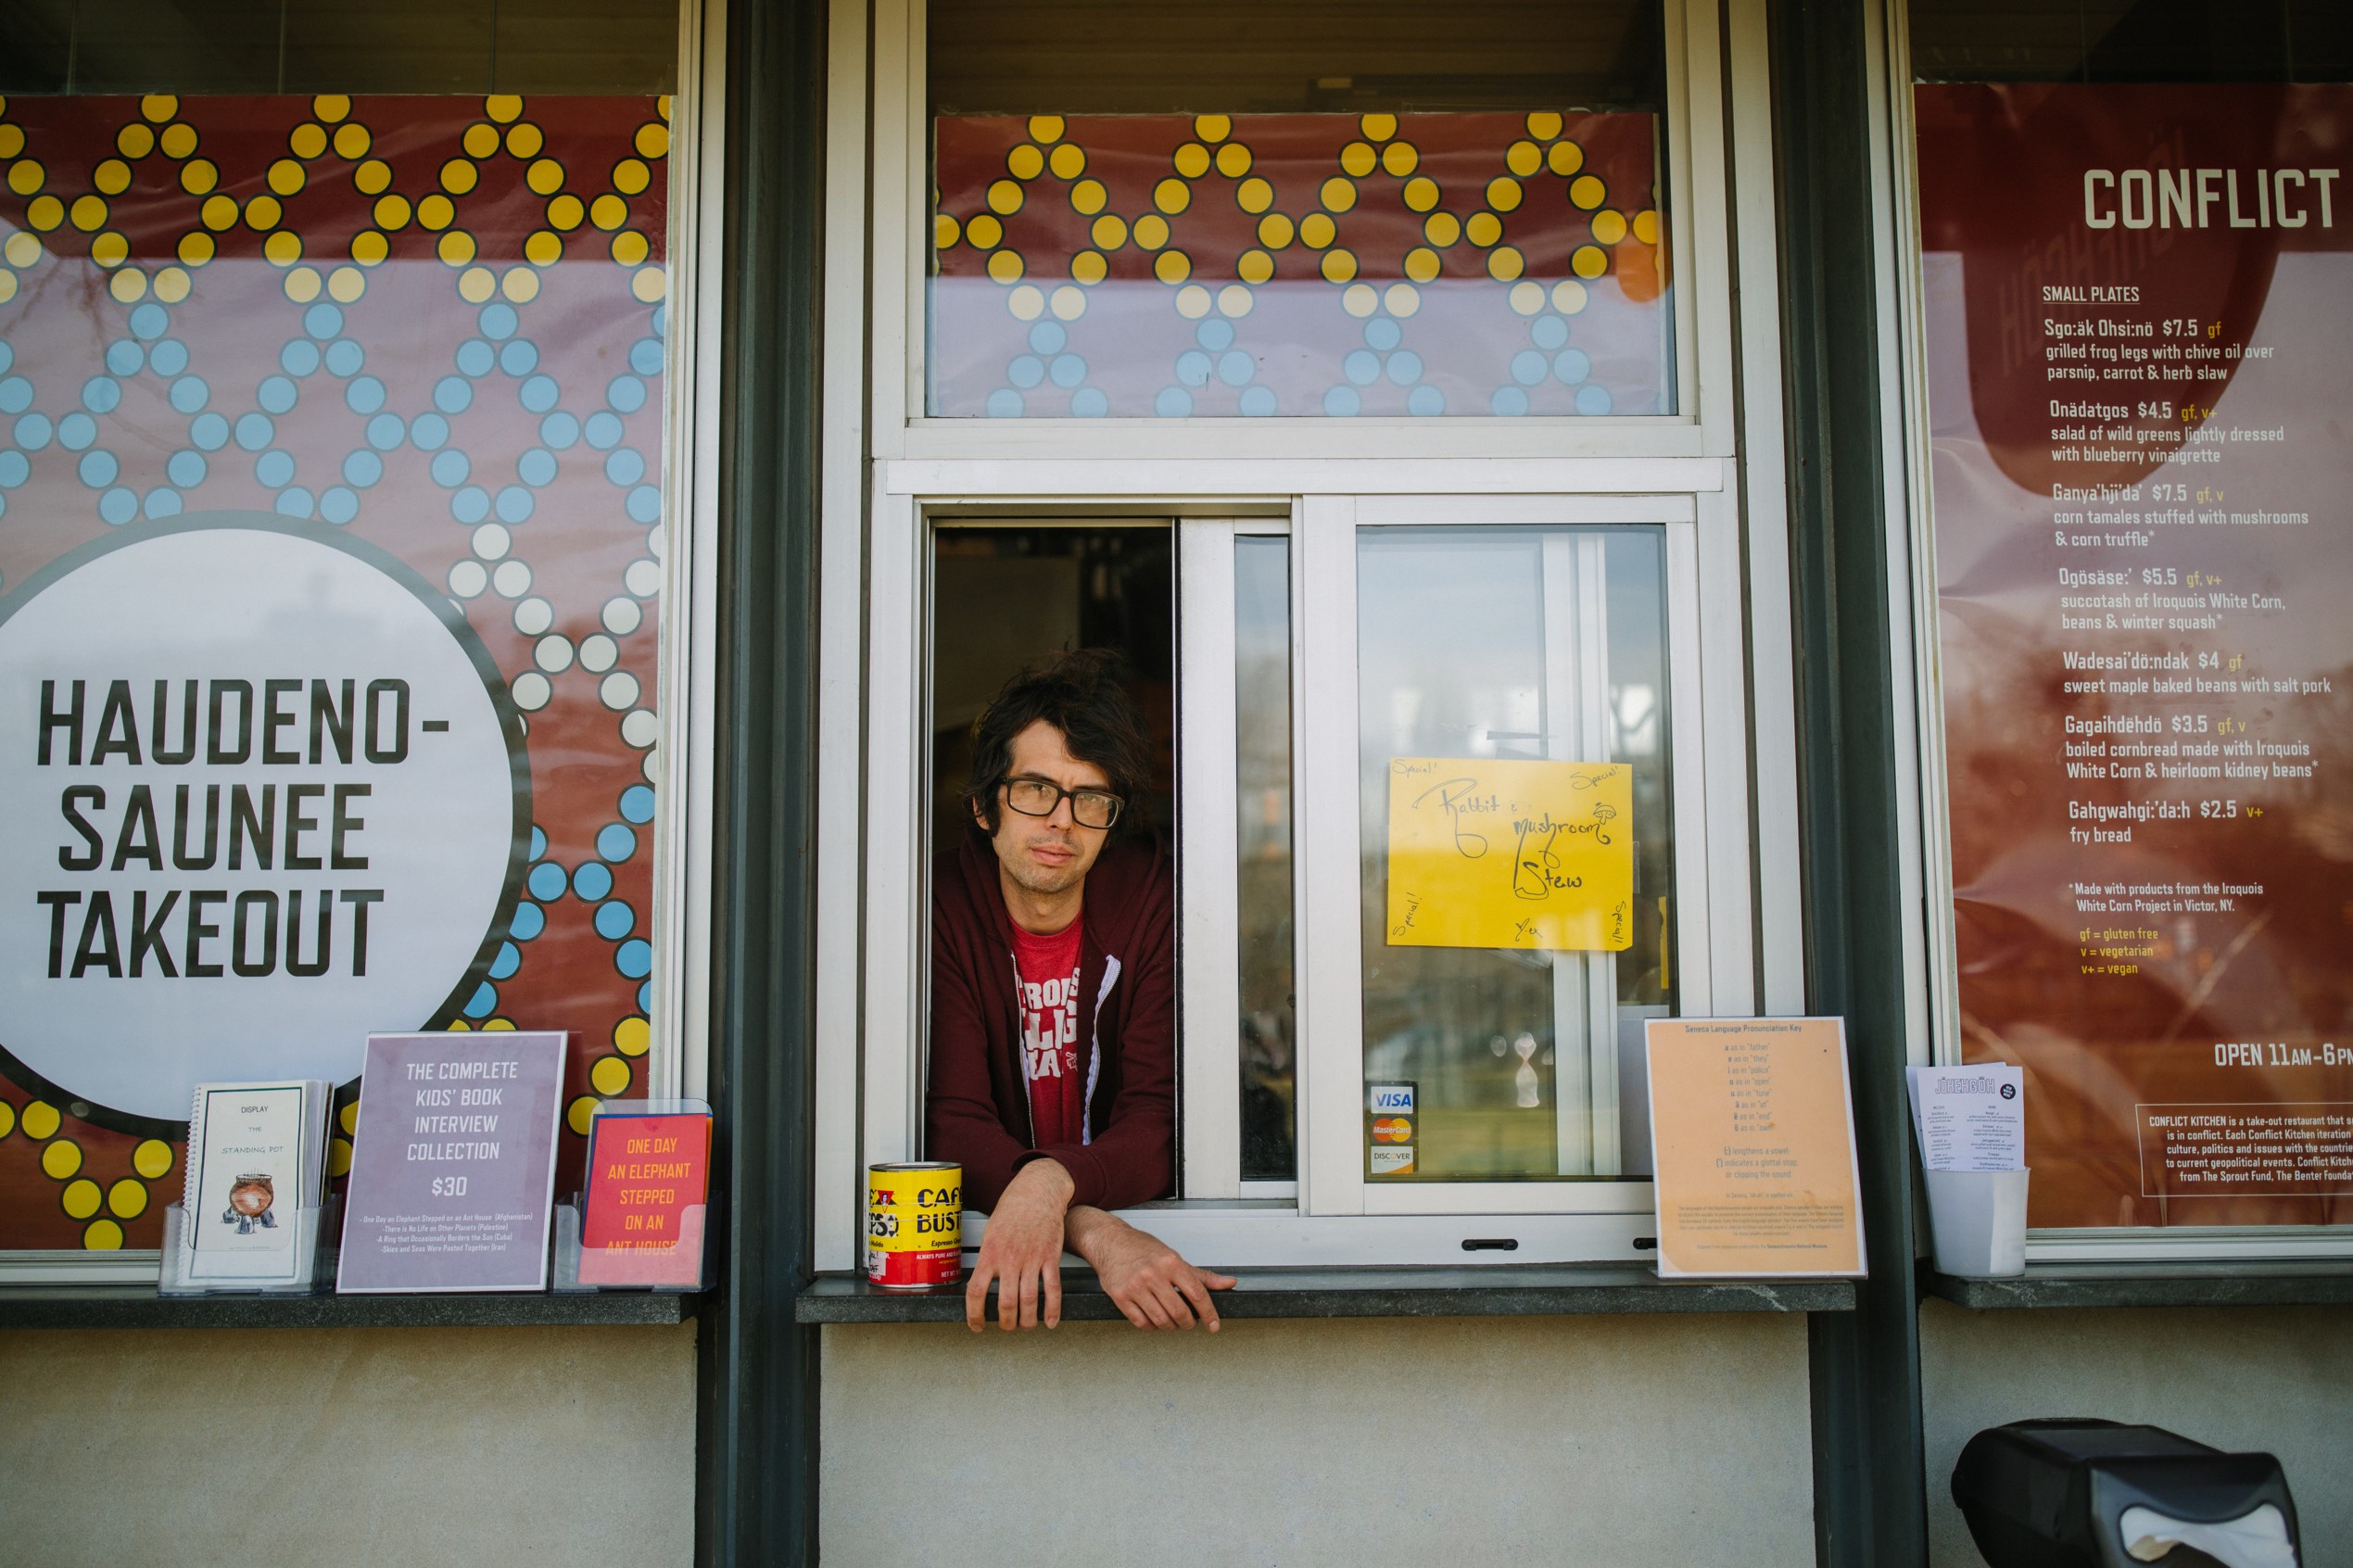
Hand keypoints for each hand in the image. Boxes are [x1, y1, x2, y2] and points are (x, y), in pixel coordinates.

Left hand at [966, 1159, 1073, 1331]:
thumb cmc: (1012, 1209)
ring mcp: (1031, 1258)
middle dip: (1006, 1323)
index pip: (976, 1292)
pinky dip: (1052, 1309)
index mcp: (990, 1253)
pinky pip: (1052, 1289)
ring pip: (1029, 1300)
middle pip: (1006, 1303)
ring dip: (1027, 1320)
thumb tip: (981, 1282)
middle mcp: (1010, 1258)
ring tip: (1026, 1325)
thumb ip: (987, 1258)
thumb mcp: (990, 1231)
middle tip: (1006, 1327)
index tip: (977, 1325)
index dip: (974, 1314)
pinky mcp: (1050, 1257)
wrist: (1037, 1191)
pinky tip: (1050, 1321)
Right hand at [1066, 1208, 1236, 1330]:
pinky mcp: (1120, 1297)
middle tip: (1190, 1322)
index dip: (1208, 1313)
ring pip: (1161, 1321)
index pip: (1197, 1293)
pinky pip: (1142, 1323)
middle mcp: (1152, 1274)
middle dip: (1189, 1323)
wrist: (1110, 1242)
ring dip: (1171, 1327)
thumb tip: (1228, 1283)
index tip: (1213, 1325)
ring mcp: (1135, 1286)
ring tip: (1173, 1322)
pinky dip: (1153, 1327)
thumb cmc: (1142, 1248)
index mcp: (1170, 1262)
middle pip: (1179, 1312)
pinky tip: (1156, 1320)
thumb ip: (1201, 1275)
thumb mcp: (1174, 1257)